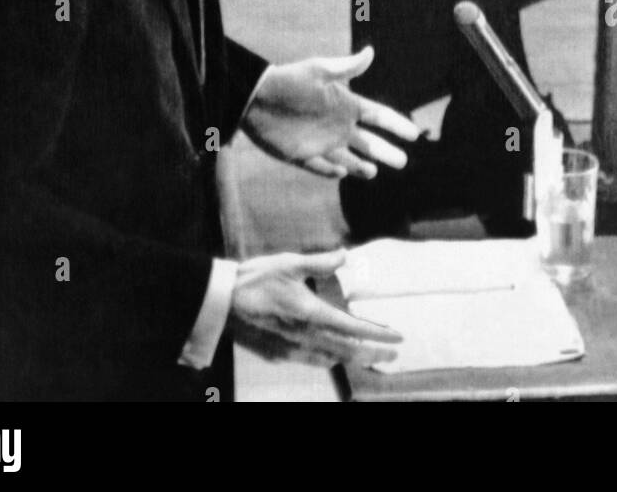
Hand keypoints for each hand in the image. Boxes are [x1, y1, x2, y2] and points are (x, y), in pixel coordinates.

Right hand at [230, 250, 401, 367]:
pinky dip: (330, 359)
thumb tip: (345, 255)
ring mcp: (291, 351)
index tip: (397, 336)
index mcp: (311, 314)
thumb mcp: (289, 263)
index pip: (353, 328)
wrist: (220, 303)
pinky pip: (312, 361)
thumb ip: (320, 262)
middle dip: (373, 353)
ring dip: (353, 359)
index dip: (377, 333)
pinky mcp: (278, 356)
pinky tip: (333, 355)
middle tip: (393, 353)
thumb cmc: (254, 279)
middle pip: (347, 351)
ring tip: (370, 356)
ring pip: (331, 359)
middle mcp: (305, 337)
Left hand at [244, 45, 419, 179]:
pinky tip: (342, 173)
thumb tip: (370, 52)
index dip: (396, 124)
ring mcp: (319, 141)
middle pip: (367, 142)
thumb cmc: (289, 81)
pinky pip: (320, 167)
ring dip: (360, 165)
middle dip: (385, 151)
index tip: (414, 134)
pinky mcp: (301, 155)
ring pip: (346, 156)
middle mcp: (335, 124)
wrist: (255, 98)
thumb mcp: (320, 71)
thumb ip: (346, 67)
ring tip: (374, 172)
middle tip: (402, 162)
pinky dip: (331, 171)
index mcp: (344, 104)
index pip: (377, 116)